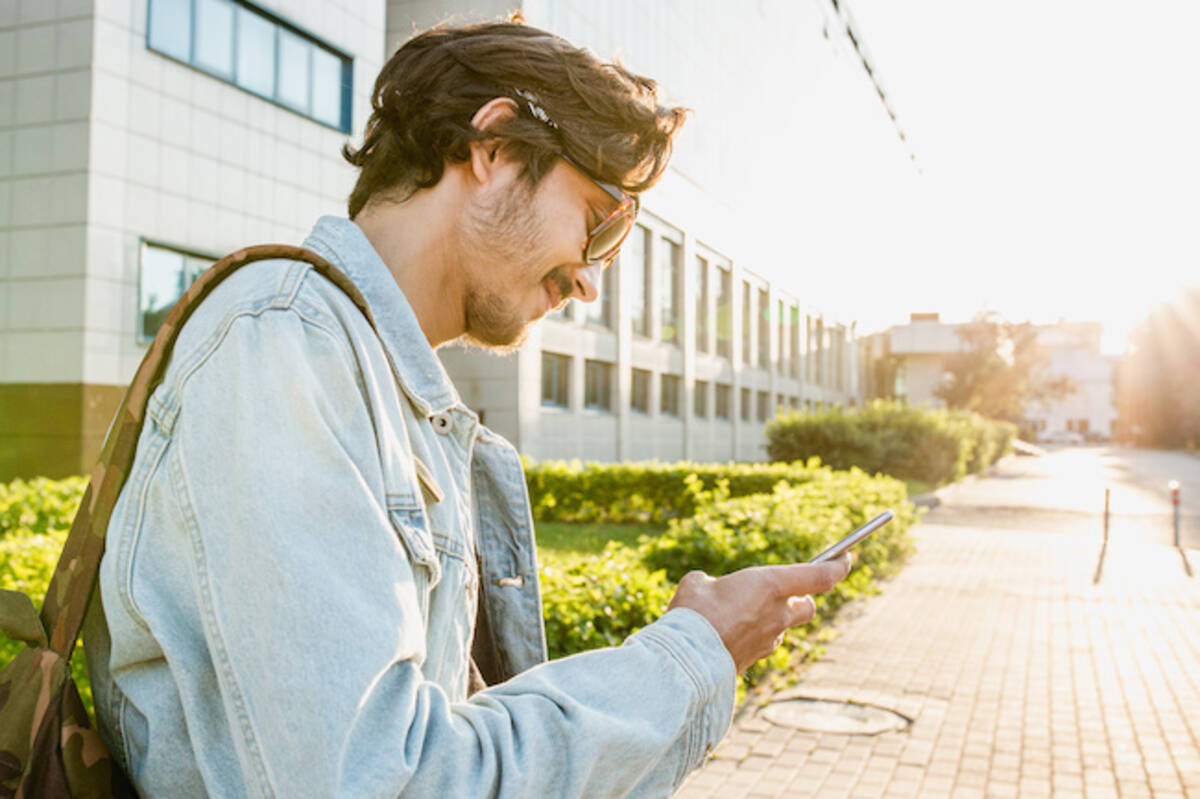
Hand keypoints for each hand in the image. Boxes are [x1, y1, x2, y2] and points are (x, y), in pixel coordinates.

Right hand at [666, 554, 852, 673]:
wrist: (686, 659)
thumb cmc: (693, 613)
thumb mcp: (698, 583)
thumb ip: (713, 583)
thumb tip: (710, 589)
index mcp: (771, 585)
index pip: (820, 576)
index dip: (837, 567)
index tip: (845, 559)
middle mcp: (778, 613)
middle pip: (807, 606)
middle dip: (799, 599)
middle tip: (780, 593)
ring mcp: (769, 639)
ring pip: (782, 627)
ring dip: (769, 619)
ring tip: (736, 614)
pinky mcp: (756, 659)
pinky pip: (762, 643)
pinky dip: (752, 636)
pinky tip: (726, 634)